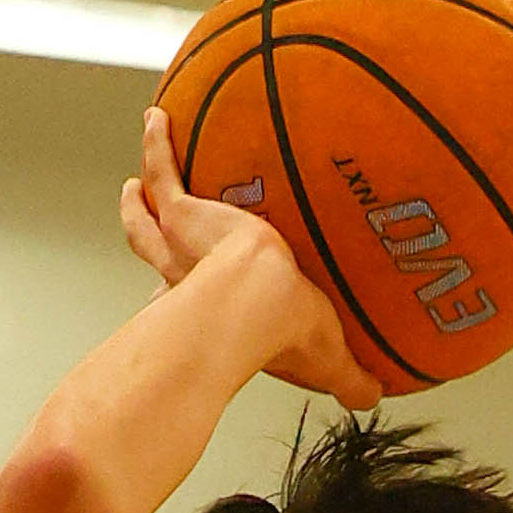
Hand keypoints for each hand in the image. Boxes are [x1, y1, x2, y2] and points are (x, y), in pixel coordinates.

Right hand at [121, 109, 383, 409]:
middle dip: (144, 225)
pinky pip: (164, 169)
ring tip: (144, 155)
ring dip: (141, 186)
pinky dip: (156, 143)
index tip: (173, 297)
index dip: (178, 301)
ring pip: (147, 211)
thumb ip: (350, 378)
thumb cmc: (285, 334)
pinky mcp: (183, 213)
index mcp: (213, 309)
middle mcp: (185, 276)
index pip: (189, 302)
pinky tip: (157, 117)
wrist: (258, 303)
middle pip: (151, 247)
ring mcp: (179, 243)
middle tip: (138, 202)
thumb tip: (374, 396)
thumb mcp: (326, 357)